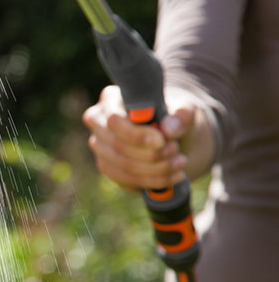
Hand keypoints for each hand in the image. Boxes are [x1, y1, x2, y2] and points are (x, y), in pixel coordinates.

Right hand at [82, 86, 196, 192]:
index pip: (114, 120)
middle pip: (116, 145)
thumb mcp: (183, 110)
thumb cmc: (172, 116)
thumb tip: (169, 129)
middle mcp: (98, 123)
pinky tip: (173, 175)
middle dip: (151, 154)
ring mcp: (100, 146)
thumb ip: (180, 116)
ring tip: (180, 163)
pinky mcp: (107, 167)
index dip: (137, 135)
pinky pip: (126, 180)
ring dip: (155, 169)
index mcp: (110, 100)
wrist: (170, 135)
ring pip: (122, 166)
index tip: (162, 141)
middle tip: (177, 152)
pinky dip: (153, 181)